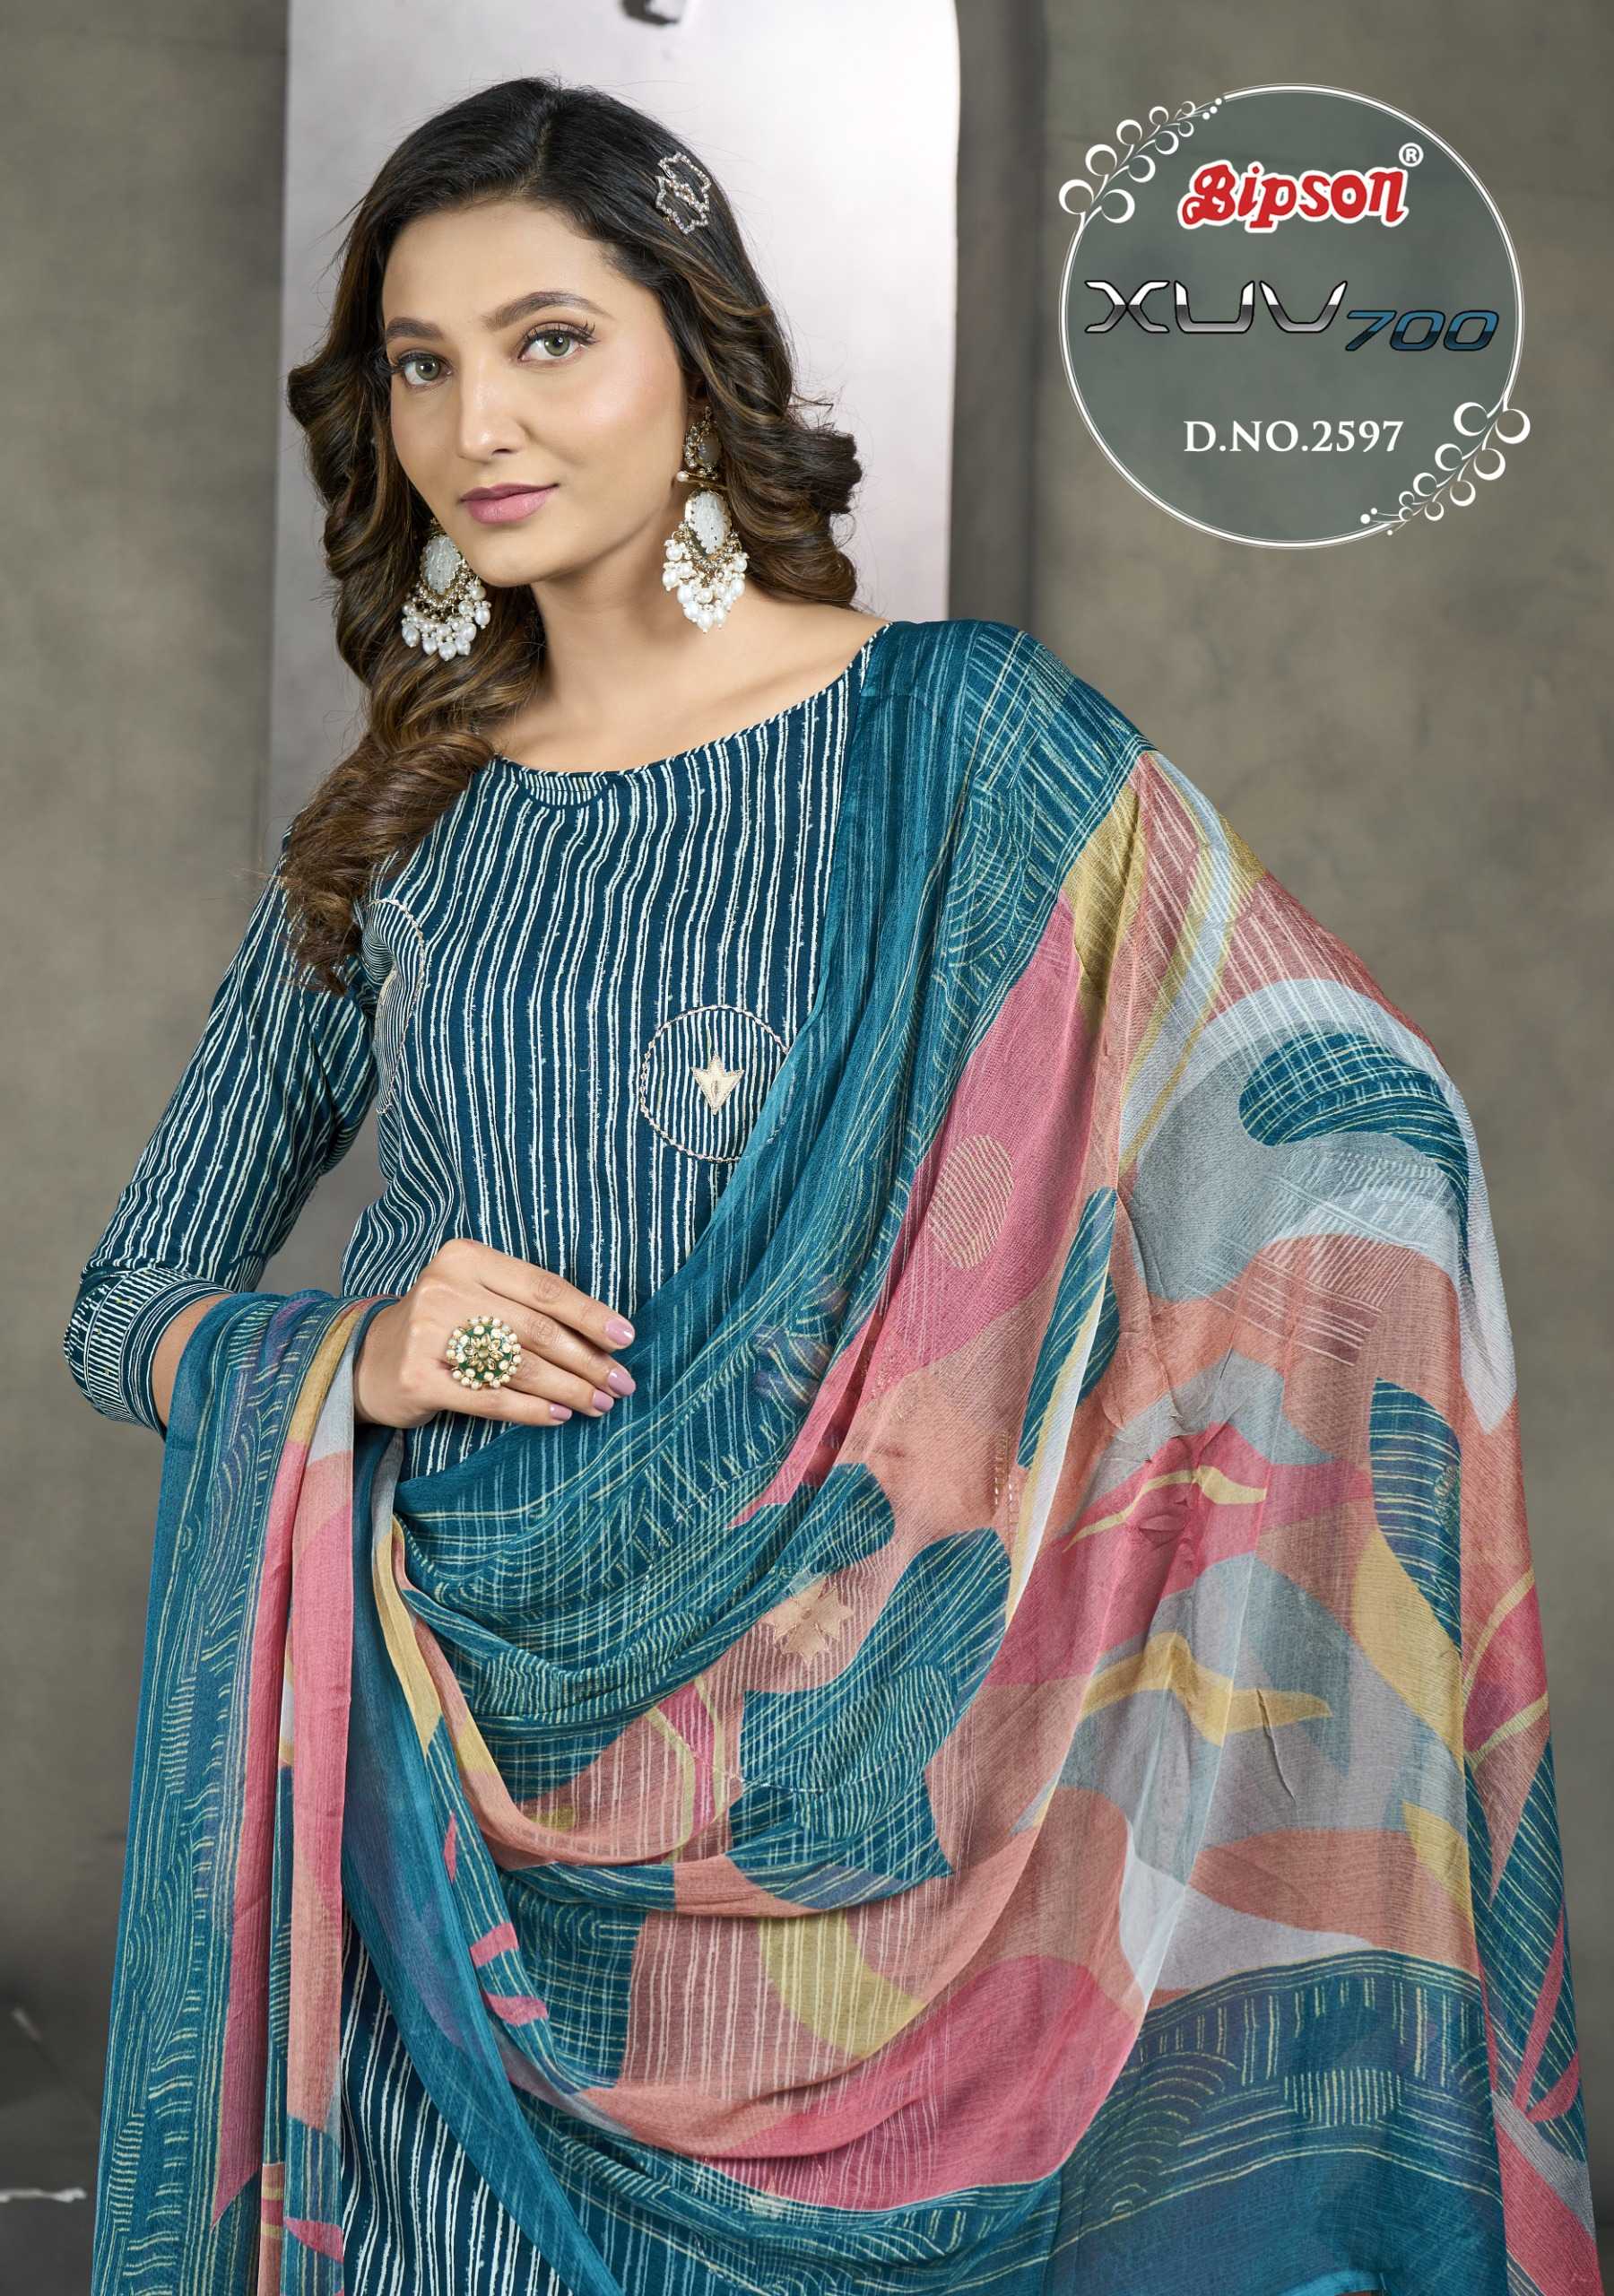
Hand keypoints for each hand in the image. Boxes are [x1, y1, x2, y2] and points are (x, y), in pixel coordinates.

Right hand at [353, 1239, 636, 1429]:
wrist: (370, 1362)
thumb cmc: (444, 1327)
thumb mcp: (478, 1297)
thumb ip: (528, 1307)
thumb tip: (604, 1340)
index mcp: (467, 1258)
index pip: (544, 1287)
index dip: (590, 1314)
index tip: (626, 1338)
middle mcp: (446, 1288)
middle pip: (536, 1329)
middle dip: (587, 1360)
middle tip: (621, 1383)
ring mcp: (428, 1333)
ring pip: (518, 1365)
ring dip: (569, 1389)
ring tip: (599, 1403)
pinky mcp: (419, 1377)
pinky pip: (491, 1397)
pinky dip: (532, 1409)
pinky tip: (560, 1415)